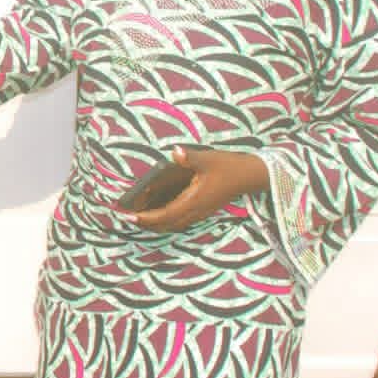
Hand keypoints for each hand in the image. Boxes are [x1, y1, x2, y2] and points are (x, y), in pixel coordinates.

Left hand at [133, 146, 268, 232]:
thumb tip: (175, 152)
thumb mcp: (208, 159)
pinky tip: (159, 212)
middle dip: (146, 223)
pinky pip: (181, 221)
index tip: (129, 216)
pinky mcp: (203, 210)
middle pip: (166, 224)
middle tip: (127, 218)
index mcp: (194, 201)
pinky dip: (167, 220)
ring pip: (174, 224)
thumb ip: (190, 158)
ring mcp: (200, 212)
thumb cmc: (228, 167)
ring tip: (139, 217)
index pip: (165, 214)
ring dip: (156, 223)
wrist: (250, 176)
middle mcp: (196, 211)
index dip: (146, 217)